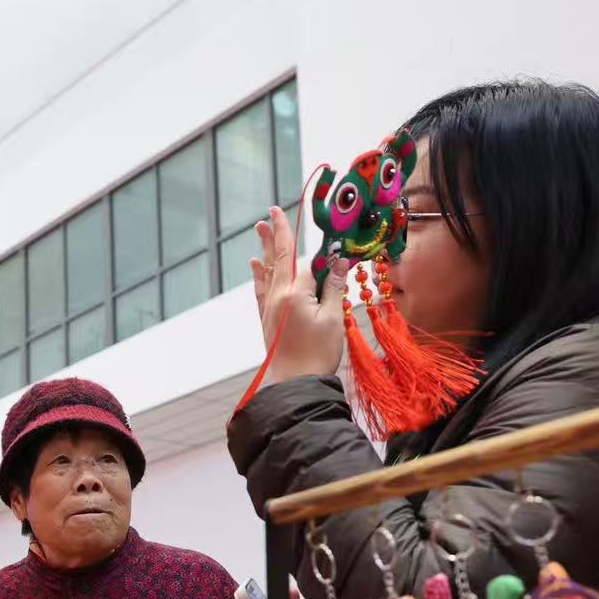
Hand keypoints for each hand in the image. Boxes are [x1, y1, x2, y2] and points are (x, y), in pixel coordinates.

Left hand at [249, 205, 347, 390]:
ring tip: (259, 229)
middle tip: (269, 213)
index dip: (321, 252)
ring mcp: (269, 309)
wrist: (293, 385)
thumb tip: (342, 262)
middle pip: (279, 260)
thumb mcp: (333, 320)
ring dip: (267, 249)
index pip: (308, 263)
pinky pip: (261, 291)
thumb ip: (335, 288)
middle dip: (277, 235)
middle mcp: (277, 298)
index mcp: (294, 294)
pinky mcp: (267, 320)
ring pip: (268, 272)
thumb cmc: (317, 355)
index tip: (319, 229)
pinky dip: (260, 276)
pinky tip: (256, 267)